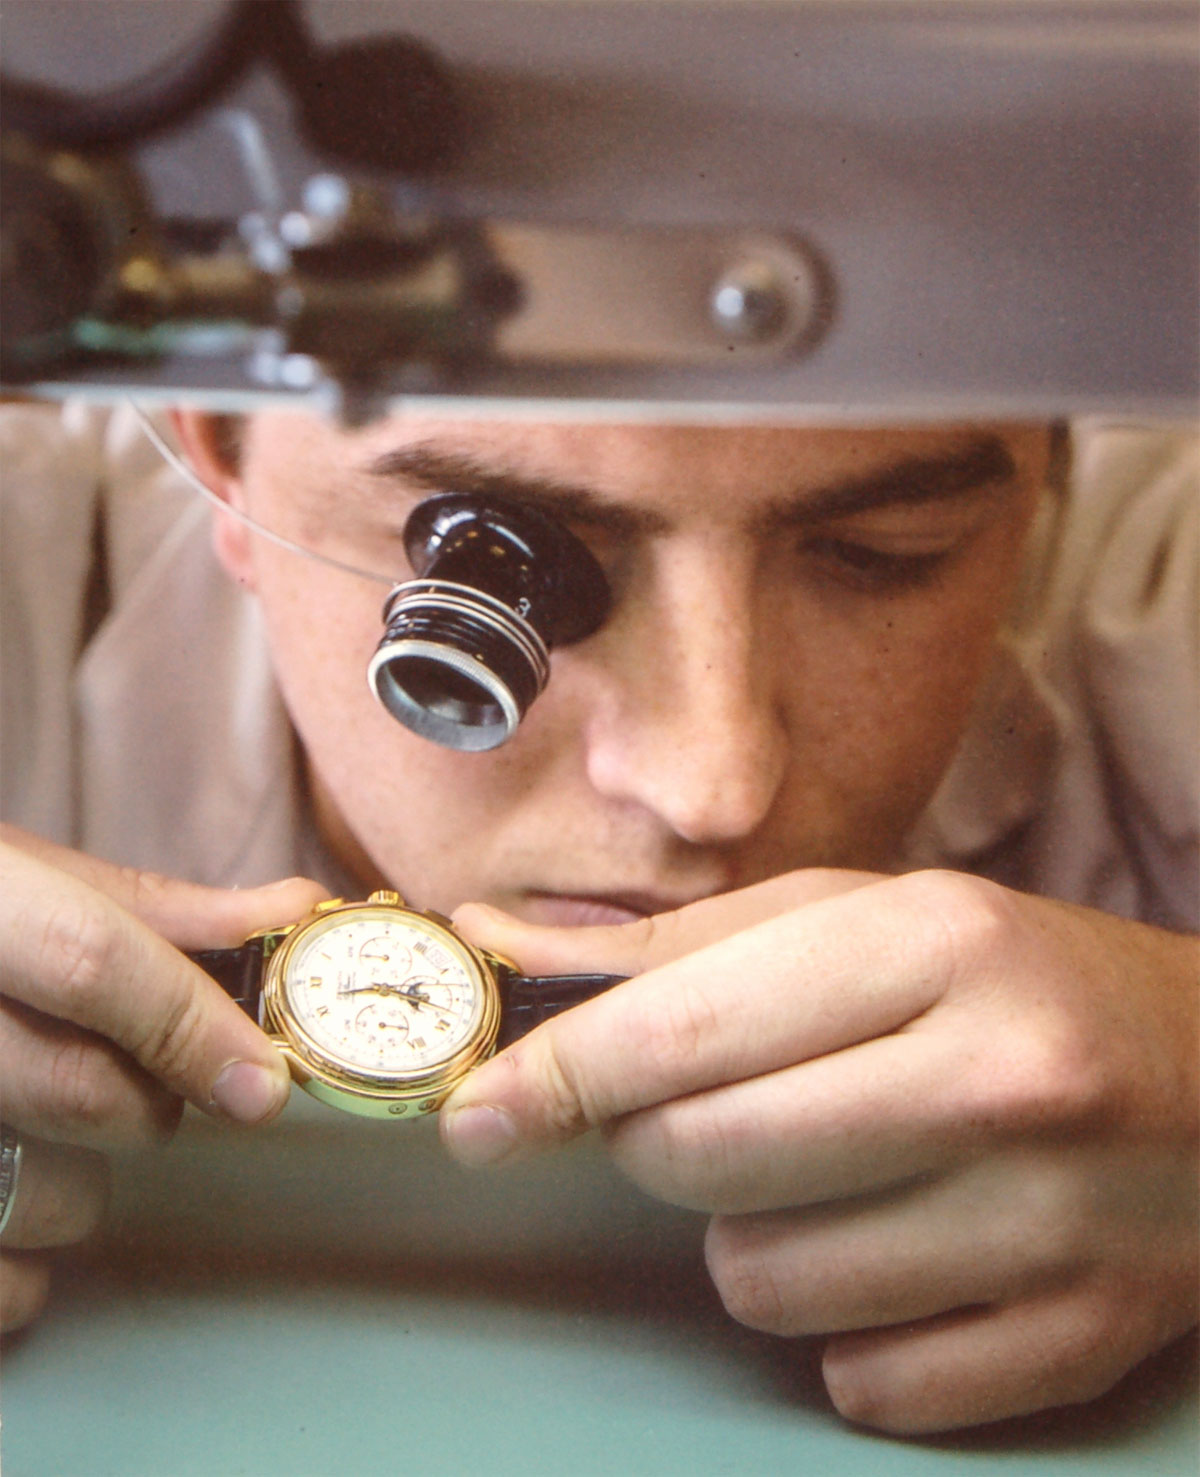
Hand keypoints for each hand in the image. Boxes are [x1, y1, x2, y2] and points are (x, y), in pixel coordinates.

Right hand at [0, 824, 327, 1332]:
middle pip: (81, 1090)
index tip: (261, 1080)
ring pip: (42, 1197)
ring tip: (42, 1139)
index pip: (93, 963)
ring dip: (78, 1189)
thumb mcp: (23, 878)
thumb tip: (289, 913)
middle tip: (140, 1081)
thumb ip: (154, 908)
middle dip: (150, 1101)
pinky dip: (22, 1279)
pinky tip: (12, 1215)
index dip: (193, 1024)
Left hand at [440, 869, 1198, 1433]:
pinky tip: (902, 1252)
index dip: (557, 1078)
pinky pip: (862, 1383)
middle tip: (703, 1113)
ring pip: (764, 1286)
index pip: (682, 1032)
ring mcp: (1050, 1227)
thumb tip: (495, 951)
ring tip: (830, 1175)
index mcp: (934, 945)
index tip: (479, 1112)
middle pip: (704, 1162)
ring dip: (754, 1235)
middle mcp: (999, 1081)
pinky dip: (847, 1328)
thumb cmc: (1013, 977)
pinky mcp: (1077, 1342)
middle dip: (659, 1146)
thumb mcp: (858, 917)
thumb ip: (672, 943)